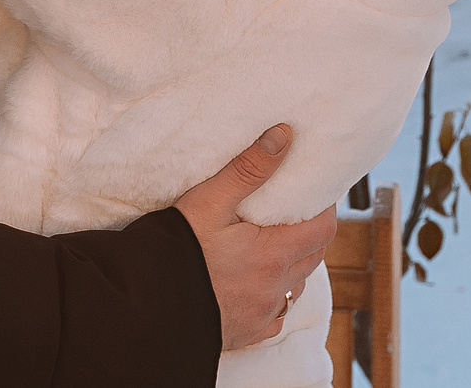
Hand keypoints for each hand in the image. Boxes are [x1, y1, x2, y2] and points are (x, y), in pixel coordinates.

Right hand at [175, 125, 335, 350]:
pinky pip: (275, 317)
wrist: (146, 306)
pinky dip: (273, 298)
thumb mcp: (210, 201)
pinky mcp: (246, 334)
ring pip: (295, 287)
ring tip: (273, 247)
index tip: (313, 195)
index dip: (324, 210)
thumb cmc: (177, 251)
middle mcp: (274, 288)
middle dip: (310, 234)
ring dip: (293, 267)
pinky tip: (257, 286)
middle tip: (292, 214)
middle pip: (313, 257)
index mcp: (273, 254)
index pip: (323, 229)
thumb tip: (284, 136)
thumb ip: (249, 168)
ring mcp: (261, 315)